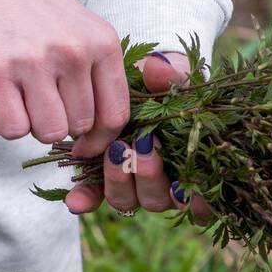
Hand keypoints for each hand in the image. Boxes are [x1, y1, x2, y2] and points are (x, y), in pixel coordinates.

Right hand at [0, 0, 129, 149]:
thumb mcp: (82, 29)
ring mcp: (35, 63)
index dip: (101, 139)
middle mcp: (73, 52)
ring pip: (49, 133)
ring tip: (25, 96)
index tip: (85, 144)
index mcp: (102, 42)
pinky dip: (9, 123)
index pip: (115, 114)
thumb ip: (97, 74)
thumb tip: (101, 132)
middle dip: (62, 124)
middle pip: (79, 127)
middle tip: (45, 100)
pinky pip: (14, 130)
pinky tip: (5, 97)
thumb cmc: (33, 9)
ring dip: (36, 125)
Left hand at [64, 51, 213, 221]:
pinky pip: (94, 197)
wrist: (136, 76)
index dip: (192, 201)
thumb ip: (172, 74)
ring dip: (120, 180)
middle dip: (148, 176)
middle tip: (142, 145)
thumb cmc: (165, 80)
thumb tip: (159, 69)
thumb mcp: (173, 73)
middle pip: (154, 199)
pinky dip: (86, 198)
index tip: (182, 185)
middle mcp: (160, 183)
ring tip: (115, 151)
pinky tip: (76, 200)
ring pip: (127, 199)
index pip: (195, 200)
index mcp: (187, 167)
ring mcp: (130, 183)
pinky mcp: (101, 179)